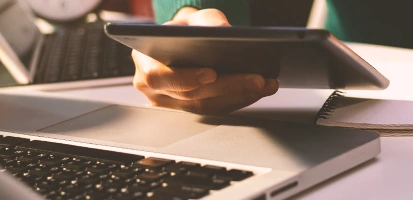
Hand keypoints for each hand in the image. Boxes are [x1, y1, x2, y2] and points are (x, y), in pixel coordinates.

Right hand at [132, 8, 277, 113]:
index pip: (161, 76)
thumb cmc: (185, 31)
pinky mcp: (190, 112)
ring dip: (240, 96)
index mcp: (146, 63)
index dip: (186, 78)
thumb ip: (207, 20)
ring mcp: (171, 104)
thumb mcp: (193, 18)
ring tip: (266, 84)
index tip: (211, 74)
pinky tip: (259, 90)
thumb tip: (223, 30)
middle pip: (192, 95)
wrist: (183, 43)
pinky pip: (216, 110)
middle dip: (228, 87)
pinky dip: (240, 100)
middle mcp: (154, 89)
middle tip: (257, 80)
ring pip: (207, 107)